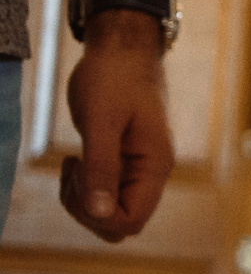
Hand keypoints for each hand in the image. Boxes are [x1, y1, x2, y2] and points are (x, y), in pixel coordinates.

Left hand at [59, 14, 174, 241]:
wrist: (122, 50)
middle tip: (73, 171)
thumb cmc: (113, 79)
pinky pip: (105, 194)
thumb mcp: (101, 122)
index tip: (80, 180)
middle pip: (121, 223)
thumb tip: (100, 213)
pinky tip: (77, 161)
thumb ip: (102, 168)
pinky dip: (84, 187)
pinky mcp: (124, 163)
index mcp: (155, 165)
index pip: (132, 220)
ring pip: (110, 212)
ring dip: (83, 199)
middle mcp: (152, 173)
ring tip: (73, 164)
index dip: (98, 215)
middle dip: (87, 209)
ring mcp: (138, 169)